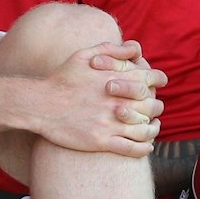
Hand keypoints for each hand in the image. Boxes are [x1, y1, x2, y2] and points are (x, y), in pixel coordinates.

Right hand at [33, 39, 167, 156]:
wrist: (40, 104)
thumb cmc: (62, 78)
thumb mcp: (84, 55)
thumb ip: (112, 50)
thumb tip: (135, 49)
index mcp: (117, 79)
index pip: (151, 79)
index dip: (159, 80)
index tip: (159, 84)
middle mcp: (118, 101)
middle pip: (152, 106)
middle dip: (156, 106)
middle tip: (155, 108)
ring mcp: (111, 123)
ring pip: (146, 130)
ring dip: (153, 129)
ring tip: (153, 128)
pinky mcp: (102, 141)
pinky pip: (132, 148)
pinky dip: (144, 148)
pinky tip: (146, 146)